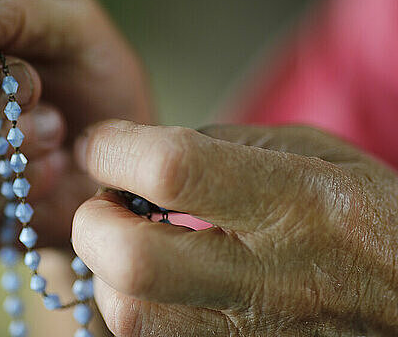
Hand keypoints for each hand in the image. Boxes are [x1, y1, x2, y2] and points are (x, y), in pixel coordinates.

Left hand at [71, 120, 397, 335]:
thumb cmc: (367, 215)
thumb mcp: (310, 153)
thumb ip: (215, 147)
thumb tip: (132, 157)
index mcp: (298, 203)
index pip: (173, 170)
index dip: (113, 149)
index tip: (99, 143)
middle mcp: (273, 279)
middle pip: (132, 262)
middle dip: (95, 222)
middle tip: (107, 201)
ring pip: (130, 319)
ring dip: (109, 272)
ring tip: (132, 241)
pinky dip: (136, 305)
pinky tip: (158, 281)